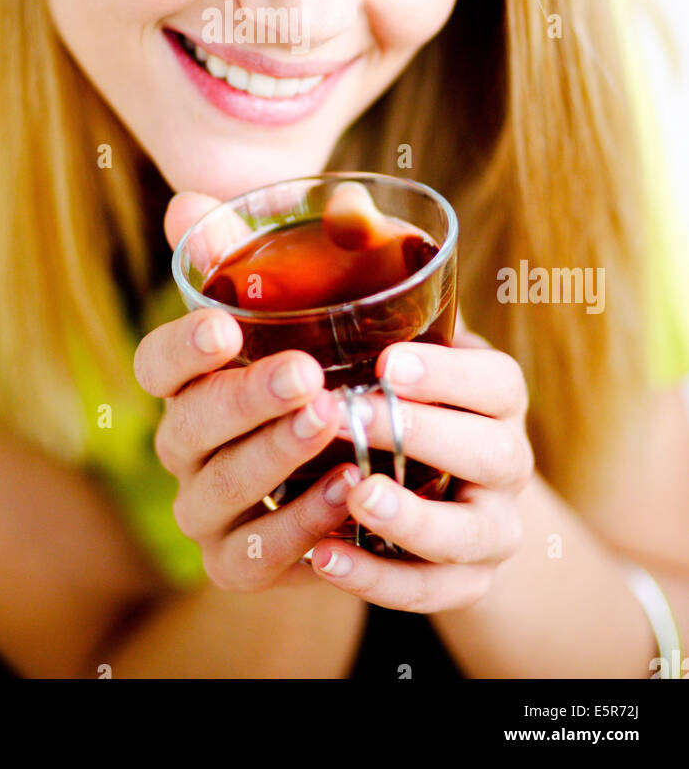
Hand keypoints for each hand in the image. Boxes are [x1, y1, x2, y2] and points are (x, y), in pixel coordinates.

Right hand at [133, 192, 362, 591]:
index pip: (155, 364)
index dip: (182, 346)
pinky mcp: (242, 563)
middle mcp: (184, 446)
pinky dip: (300, 523)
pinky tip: (349, 489)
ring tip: (333, 421)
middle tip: (306, 373)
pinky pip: (258, 554)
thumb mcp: (303, 304)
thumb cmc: (326, 363)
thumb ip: (246, 255)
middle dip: (243, 399)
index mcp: (187, 382)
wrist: (378, 460)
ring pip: (219, 490)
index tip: (225, 322)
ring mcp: (208, 510)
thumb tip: (192, 201)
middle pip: (188, 427)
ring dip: (275, 456)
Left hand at [310, 315, 535, 611]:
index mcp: (499, 401)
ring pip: (465, 533)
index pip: (496, 383)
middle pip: (491, 453)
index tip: (387, 362)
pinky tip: (324, 557)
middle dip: (423, 434)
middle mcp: (509, 464)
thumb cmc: (412, 403)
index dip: (447, 374)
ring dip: (409, 516)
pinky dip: (375, 579)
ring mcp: (494, 531)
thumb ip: (393, 318)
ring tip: (354, 495)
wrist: (454, 497)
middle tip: (355, 416)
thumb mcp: (415, 360)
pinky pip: (426, 591)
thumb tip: (347, 242)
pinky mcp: (466, 584)